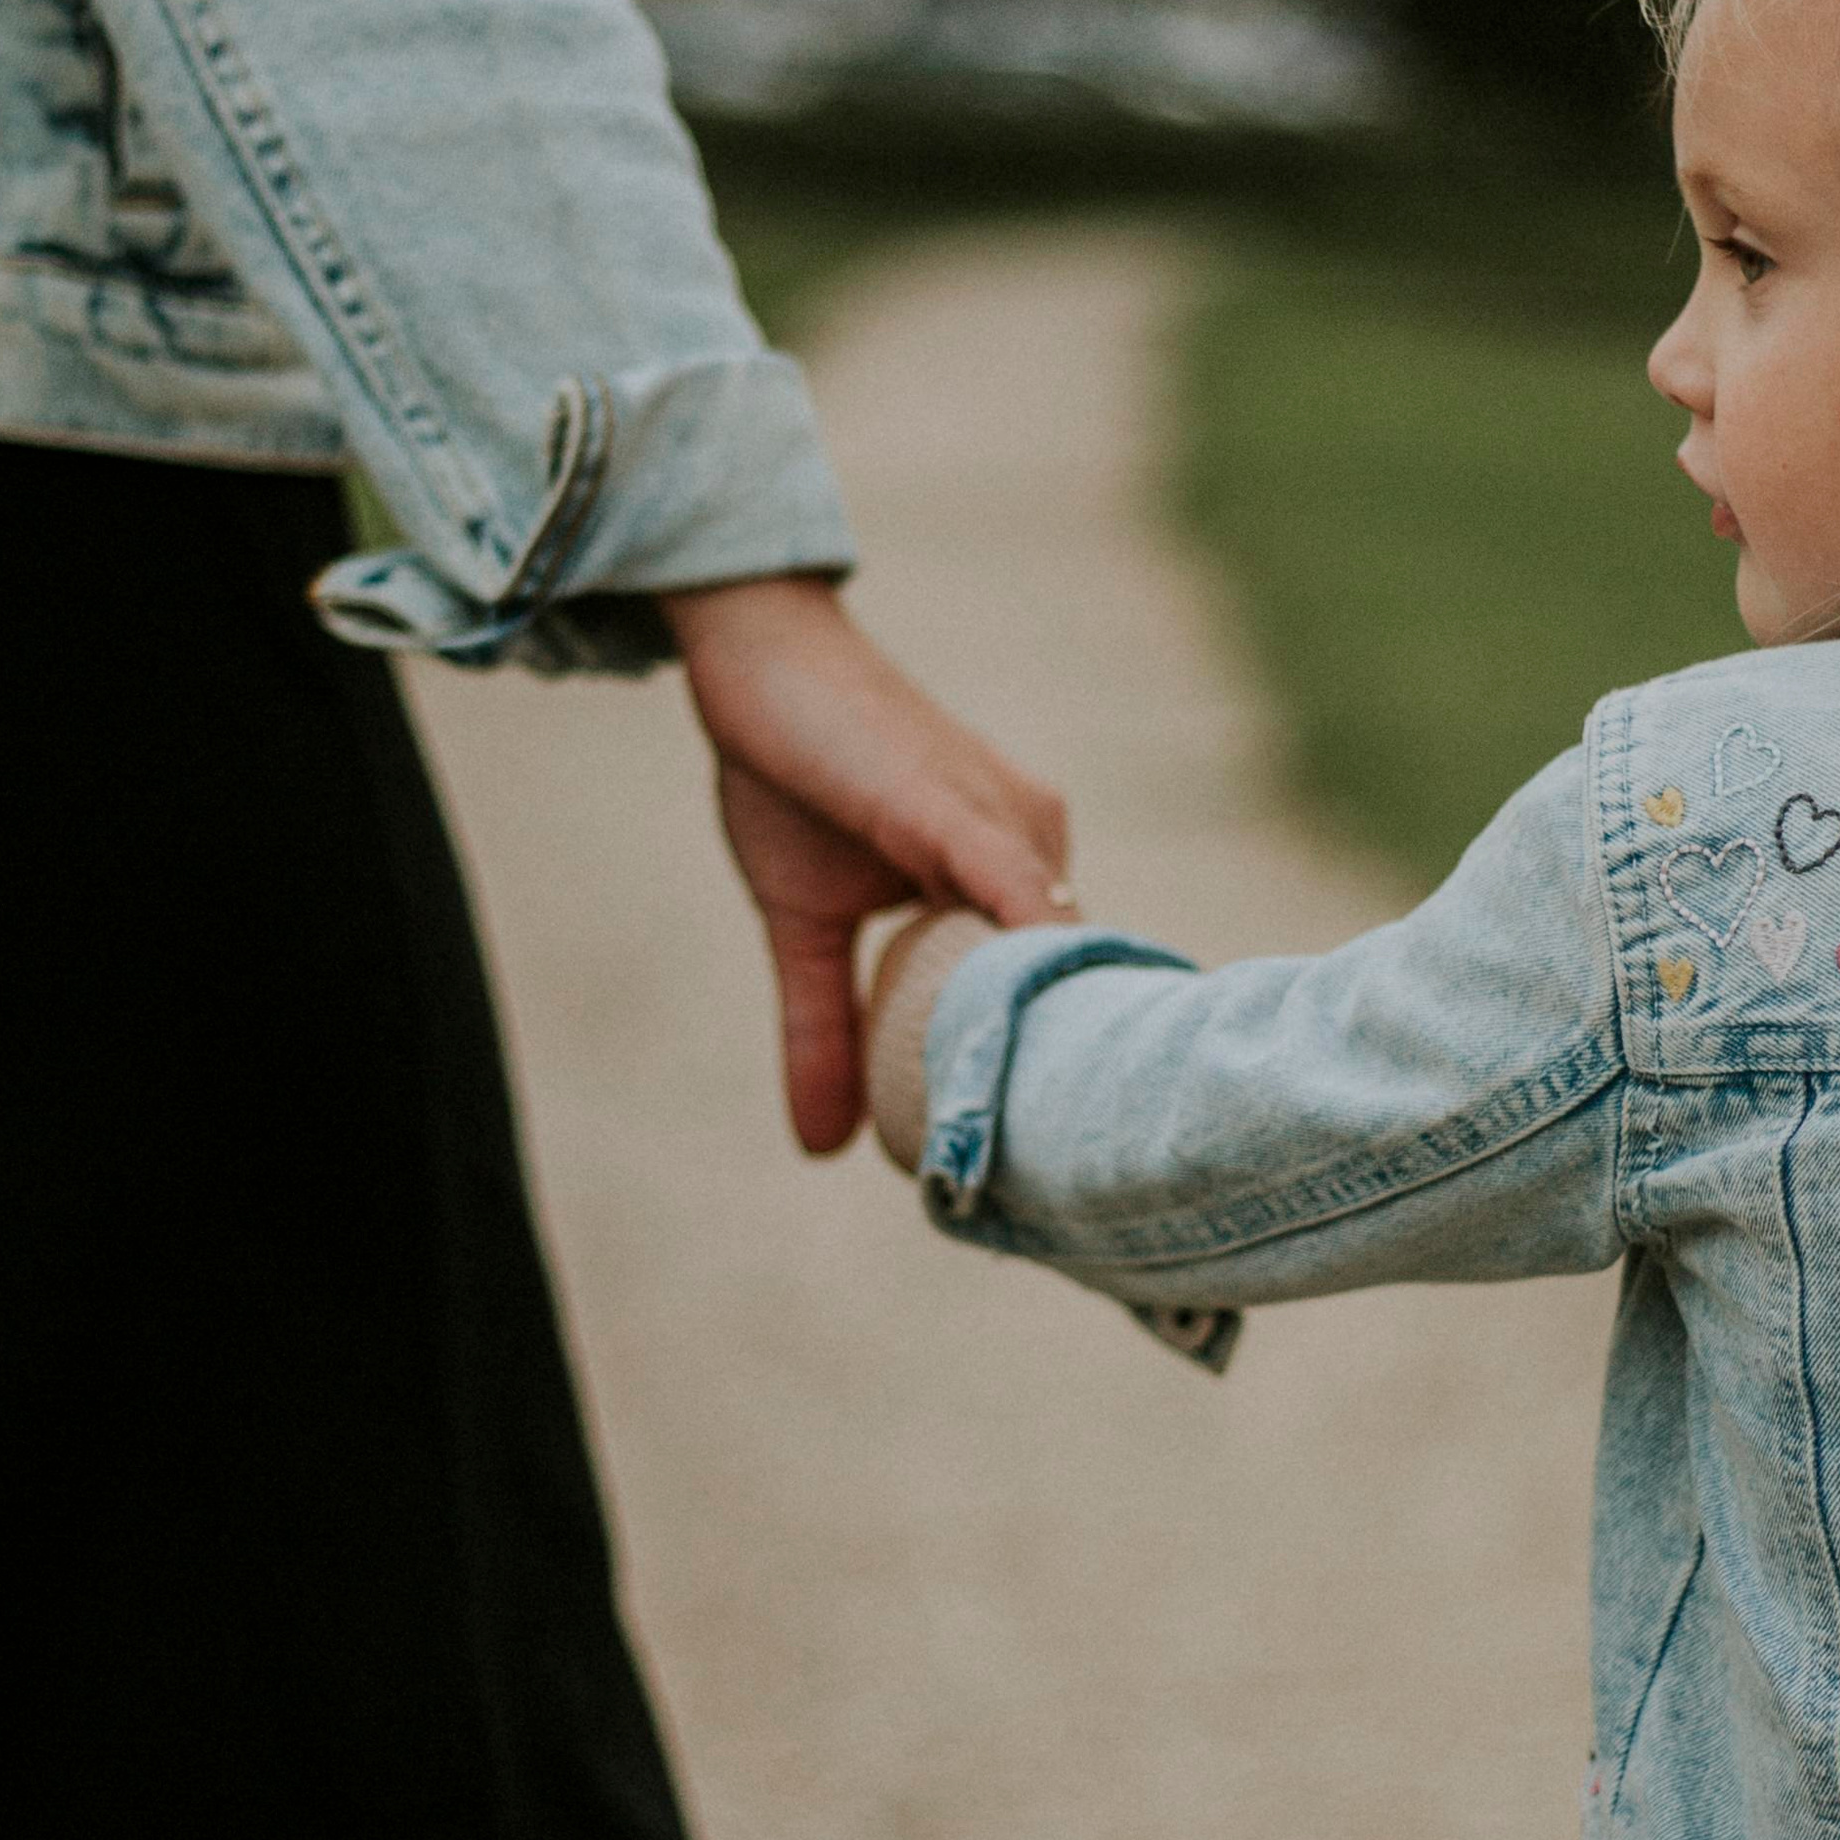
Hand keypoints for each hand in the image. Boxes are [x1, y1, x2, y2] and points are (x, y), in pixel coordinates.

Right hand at [663, 574, 1068, 1152]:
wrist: (757, 654)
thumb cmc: (792, 771)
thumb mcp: (802, 922)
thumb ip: (823, 1028)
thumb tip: (822, 1150)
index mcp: (1010, 869)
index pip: (1056, 987)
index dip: (1060, 1073)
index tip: (1069, 1166)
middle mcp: (1033, 842)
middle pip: (1070, 983)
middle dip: (1070, 1079)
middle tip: (1082, 1185)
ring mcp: (1006, 823)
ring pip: (1051, 949)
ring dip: (1055, 1043)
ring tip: (1059, 1142)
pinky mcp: (955, 808)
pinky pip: (1009, 891)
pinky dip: (1021, 965)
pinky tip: (1025, 1036)